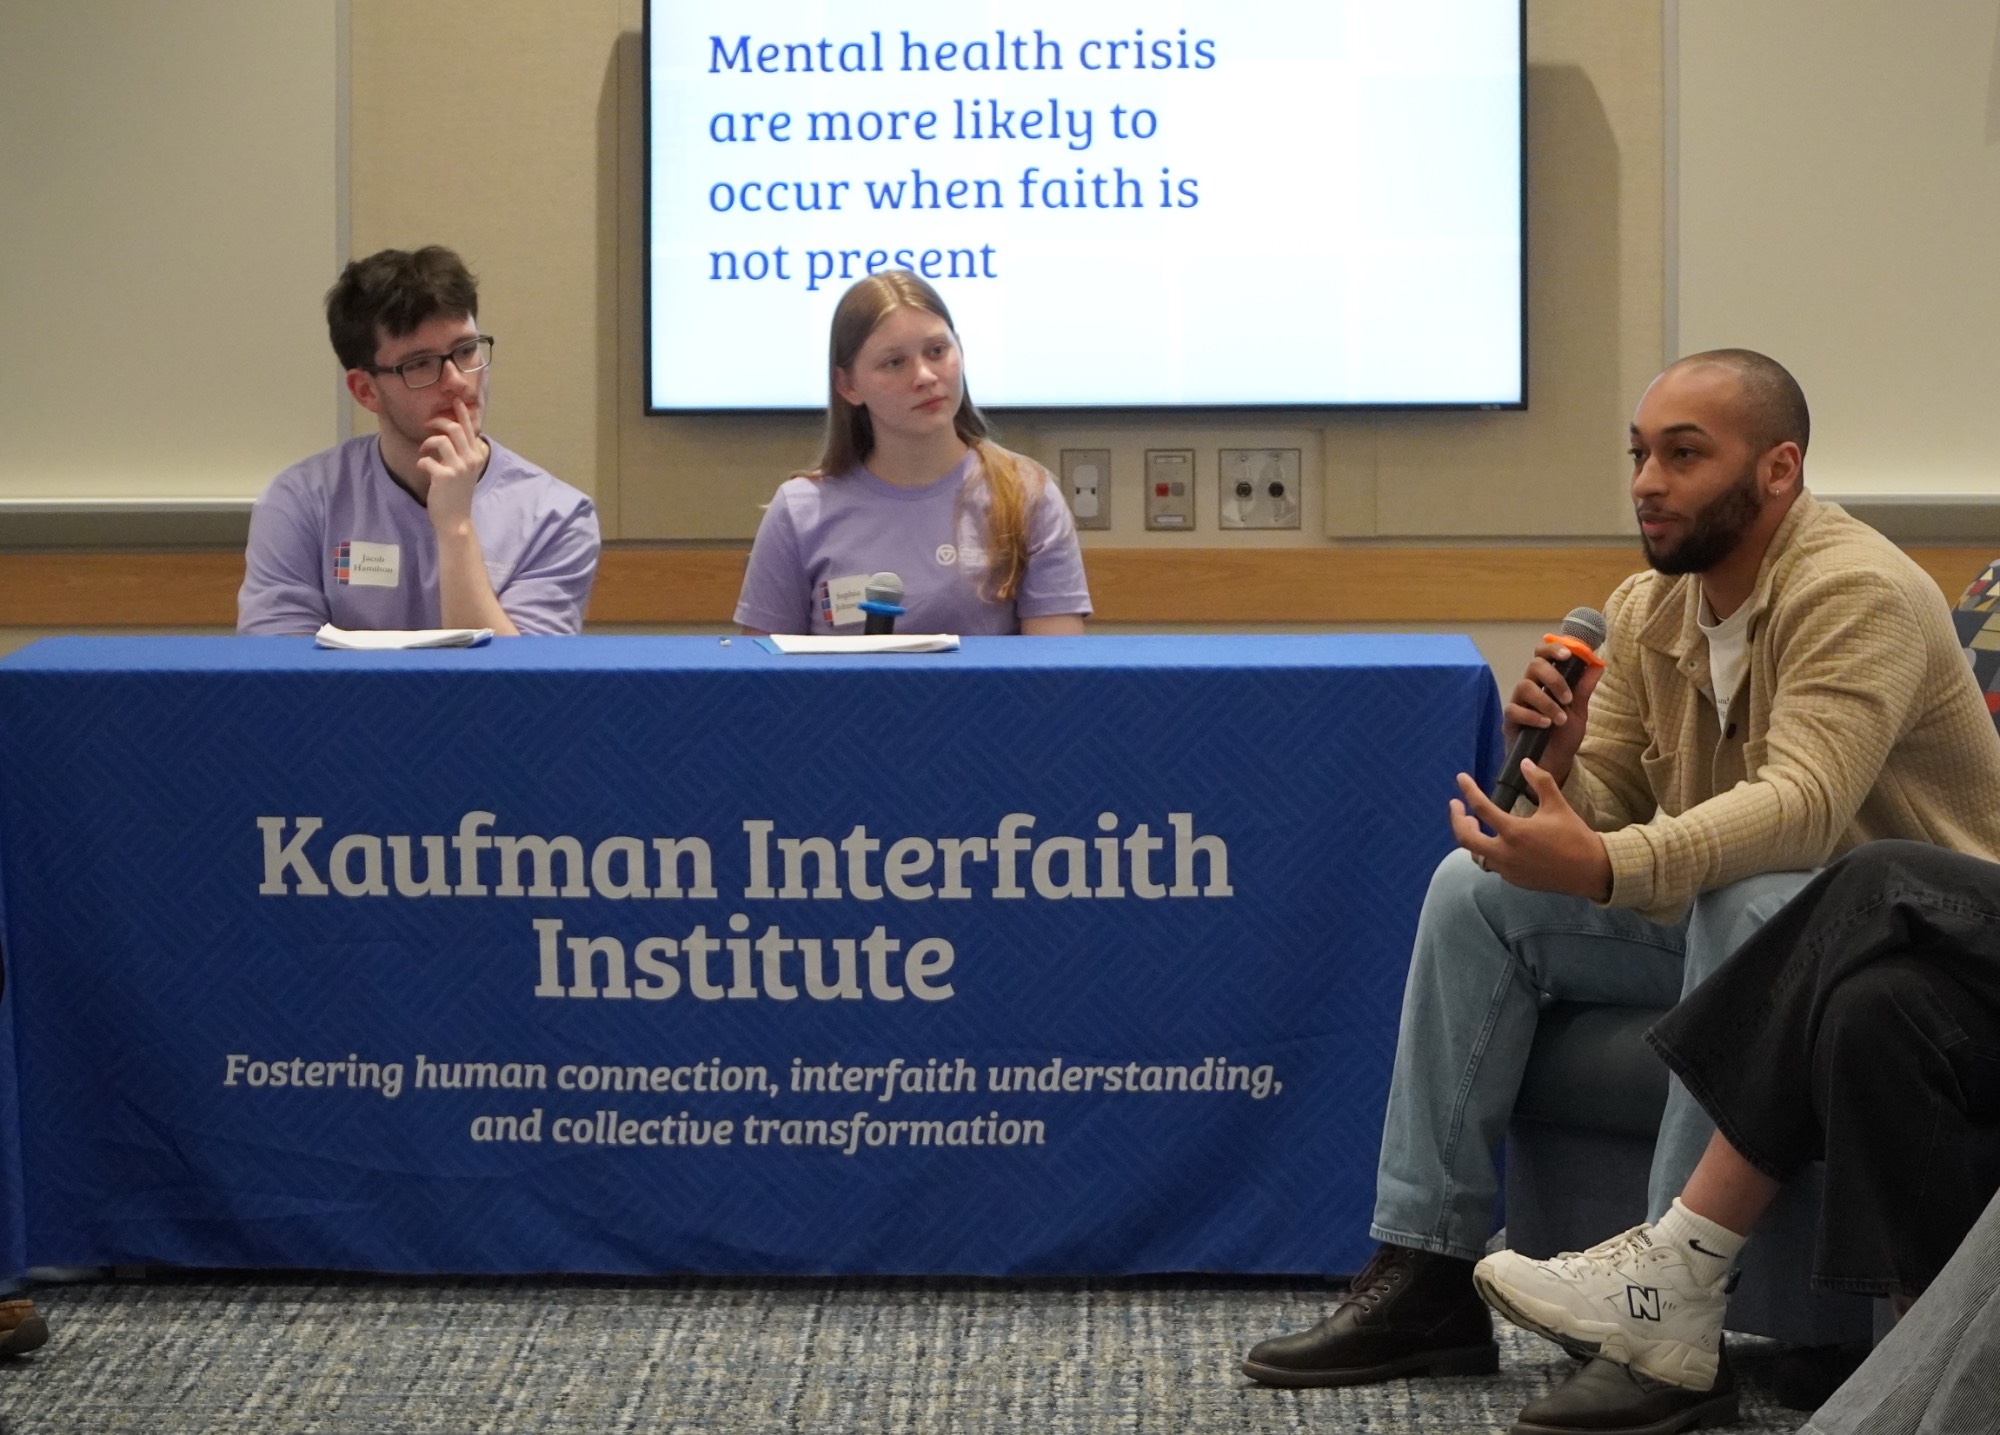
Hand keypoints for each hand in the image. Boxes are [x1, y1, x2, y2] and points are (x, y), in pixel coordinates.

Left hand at [418, 398, 485, 532]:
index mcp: (478, 455)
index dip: (460, 411)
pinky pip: (427, 460)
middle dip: (438, 421)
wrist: (455, 519)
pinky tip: (423, 468)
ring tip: (423, 450)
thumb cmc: (458, 493)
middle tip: (427, 424)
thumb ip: (463, 451)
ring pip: (441, 440)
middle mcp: (471, 459)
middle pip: (454, 428)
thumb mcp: (467, 469)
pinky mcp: (444, 476)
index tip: (454, 399)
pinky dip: (421, 462)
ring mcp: (459, 468)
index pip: (469, 427)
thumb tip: (450, 431)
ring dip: (427, 442)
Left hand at [1450, 762, 1612, 899]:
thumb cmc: (1575, 836)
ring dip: (1472, 838)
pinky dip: (1489, 851)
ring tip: (1474, 823)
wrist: (1591, 870)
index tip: (1461, 778)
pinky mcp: (1515, 880)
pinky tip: (1496, 841)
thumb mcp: (1557, 804)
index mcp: (1515, 832)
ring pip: (1477, 854)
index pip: (1481, 808)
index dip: (1468, 790)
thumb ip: (1540, 781)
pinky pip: (1493, 865)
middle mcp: (1507, 853)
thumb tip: (1524, 762)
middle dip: (1456, 820)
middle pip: (1465, 838)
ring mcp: (1509, 870)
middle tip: (1456, 806)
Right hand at [1502, 640, 1603, 787]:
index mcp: (1546, 681)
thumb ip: (1584, 689)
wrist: (1554, 764)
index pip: (1544, 655)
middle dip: (1554, 678)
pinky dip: (1533, 716)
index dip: (1553, 649)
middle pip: (1534, 665)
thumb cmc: (1564, 736)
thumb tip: (1597, 665)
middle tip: (1568, 698)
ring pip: (1524, 686)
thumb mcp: (1579, 712)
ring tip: (1560, 719)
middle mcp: (1531, 687)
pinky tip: (1545, 725)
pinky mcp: (1510, 720)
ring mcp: (1518, 702)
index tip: (1568, 655)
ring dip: (1546, 701)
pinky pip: (1515, 710)